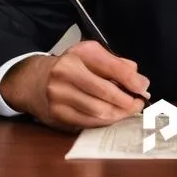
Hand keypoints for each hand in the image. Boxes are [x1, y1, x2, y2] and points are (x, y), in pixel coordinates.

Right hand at [0, 40, 149, 130]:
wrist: (33, 80)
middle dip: (128, 101)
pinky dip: (104, 122)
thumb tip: (139, 81)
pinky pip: (88, 123)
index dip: (133, 81)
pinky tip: (111, 117)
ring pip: (98, 111)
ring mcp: (59, 95)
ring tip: (127, 111)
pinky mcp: (57, 114)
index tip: (143, 88)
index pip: (114, 68)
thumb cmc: (69, 67)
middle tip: (139, 103)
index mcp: (80, 53)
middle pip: (107, 92)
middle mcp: (67, 72)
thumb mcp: (91, 56)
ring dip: (118, 115)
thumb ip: (117, 64)